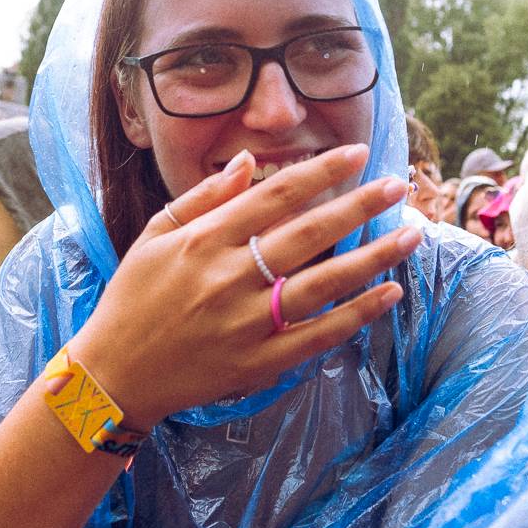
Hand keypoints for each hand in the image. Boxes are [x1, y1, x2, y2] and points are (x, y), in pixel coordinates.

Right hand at [64, 144, 416, 429]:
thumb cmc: (134, 297)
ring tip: (413, 234)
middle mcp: (231, 277)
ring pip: (324, 283)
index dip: (320, 172)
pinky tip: (390, 293)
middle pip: (309, 233)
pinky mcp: (261, 362)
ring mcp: (249, 323)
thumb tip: (249, 160)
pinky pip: (319, 335)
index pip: (276, 195)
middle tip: (399, 184)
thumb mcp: (154, 235)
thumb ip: (203, 197)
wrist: (115, 374)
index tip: (357, 153)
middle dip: (359, 205)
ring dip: (373, 257)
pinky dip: (358, 314)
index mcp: (205, 240)